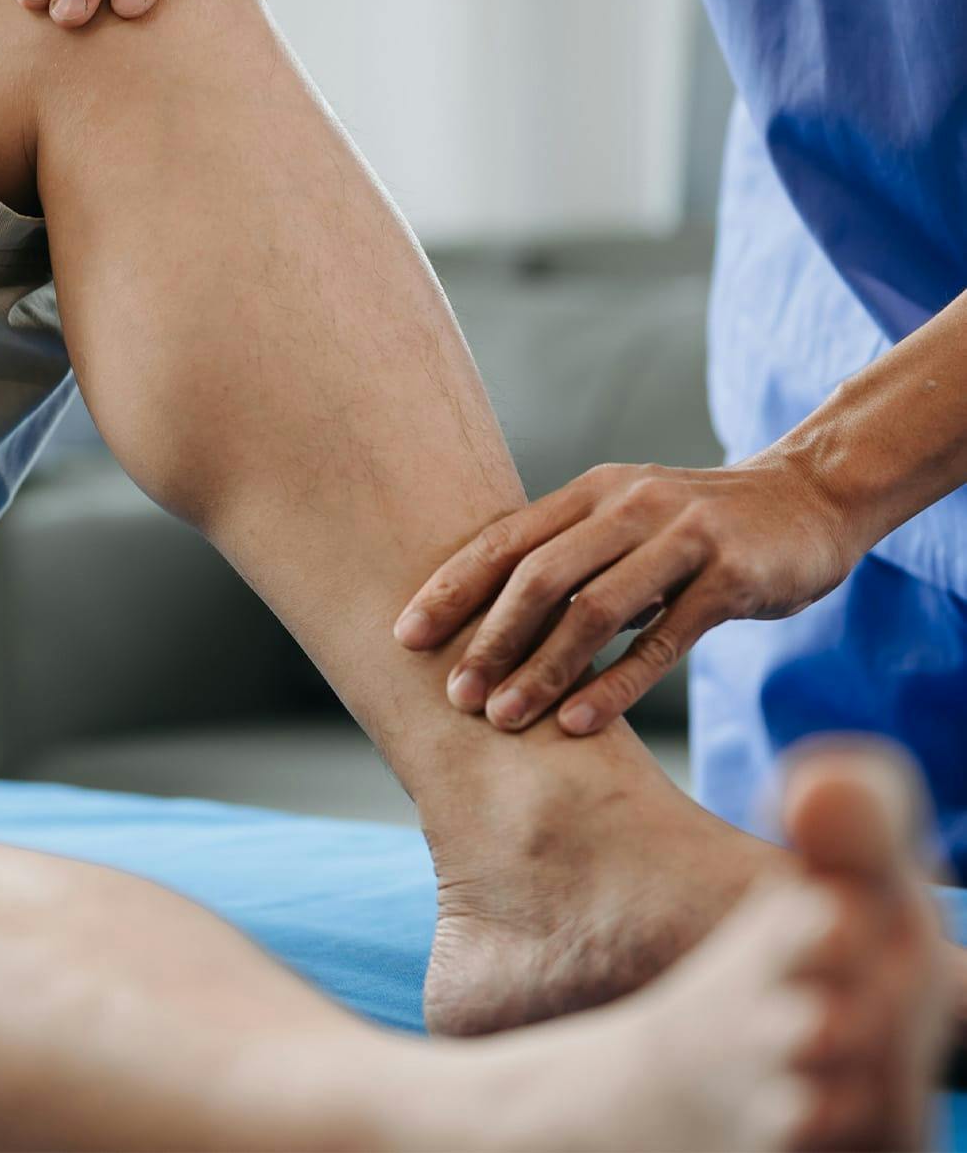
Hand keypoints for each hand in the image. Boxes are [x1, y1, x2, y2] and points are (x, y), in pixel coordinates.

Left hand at [393, 452, 858, 735]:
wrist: (809, 499)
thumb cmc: (698, 526)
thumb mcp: (627, 521)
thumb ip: (570, 556)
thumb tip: (489, 617)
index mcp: (591, 491)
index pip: (503, 539)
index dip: (450, 587)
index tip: (405, 636)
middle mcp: (628, 505)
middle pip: (539, 576)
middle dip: (489, 639)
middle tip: (453, 696)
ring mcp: (682, 538)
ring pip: (594, 609)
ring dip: (543, 669)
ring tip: (503, 718)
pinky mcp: (731, 578)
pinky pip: (663, 639)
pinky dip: (615, 684)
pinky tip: (578, 722)